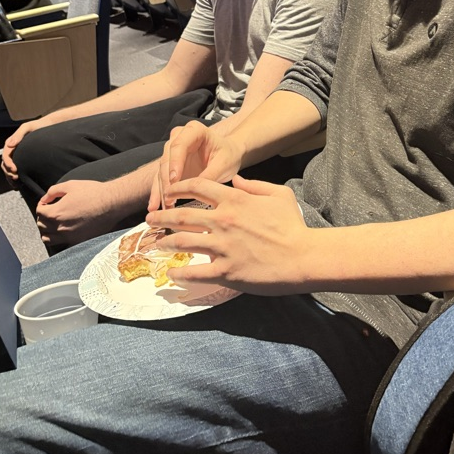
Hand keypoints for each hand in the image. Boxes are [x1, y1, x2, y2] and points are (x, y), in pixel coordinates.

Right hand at [1, 118, 44, 180]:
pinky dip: (14, 178)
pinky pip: (15, 170)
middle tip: (16, 178)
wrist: (46, 127)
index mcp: (11, 143)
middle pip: (5, 164)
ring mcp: (16, 155)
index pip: (5, 156)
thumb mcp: (28, 127)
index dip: (8, 164)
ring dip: (10, 177)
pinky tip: (18, 185)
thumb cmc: (37, 126)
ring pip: (8, 169)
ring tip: (16, 184)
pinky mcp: (22, 159)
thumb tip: (9, 145)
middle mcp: (12, 150)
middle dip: (8, 172)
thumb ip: (19, 134)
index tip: (15, 169)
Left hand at [36, 179, 122, 246]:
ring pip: (48, 239)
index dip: (42, 205)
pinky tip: (65, 230)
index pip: (39, 212)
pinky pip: (61, 243)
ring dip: (47, 231)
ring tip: (54, 223)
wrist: (111, 203)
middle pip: (41, 226)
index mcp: (56, 213)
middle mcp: (60, 227)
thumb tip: (45, 198)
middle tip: (51, 211)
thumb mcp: (70, 185)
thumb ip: (53, 191)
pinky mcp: (78, 241)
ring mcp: (69, 236)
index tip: (47, 202)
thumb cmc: (93, 192)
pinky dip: (59, 238)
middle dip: (43, 217)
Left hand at [147, 175, 315, 294]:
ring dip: (165, 243)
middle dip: (161, 216)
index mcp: (234, 200)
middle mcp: (223, 221)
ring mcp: (222, 247)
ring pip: (183, 242)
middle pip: (182, 215)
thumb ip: (255, 185)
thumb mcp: (279, 195)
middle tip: (150, 219)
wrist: (303, 257)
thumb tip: (236, 179)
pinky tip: (172, 274)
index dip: (178, 187)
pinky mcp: (225, 271)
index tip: (168, 190)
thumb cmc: (293, 225)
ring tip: (155, 244)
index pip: (197, 187)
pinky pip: (195, 273)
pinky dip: (180, 274)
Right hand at [149, 122, 243, 212]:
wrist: (229, 155)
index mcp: (193, 130)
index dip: (175, 163)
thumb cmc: (228, 155)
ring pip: (161, 171)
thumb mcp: (224, 163)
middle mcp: (178, 138)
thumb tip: (195, 189)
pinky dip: (159, 193)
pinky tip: (155, 206)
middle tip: (167, 198)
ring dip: (159, 190)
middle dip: (166, 181)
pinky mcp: (170, 166)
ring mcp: (172, 152)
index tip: (174, 180)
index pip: (179, 145)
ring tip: (159, 209)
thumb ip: (211, 173)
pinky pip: (161, 179)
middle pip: (167, 159)